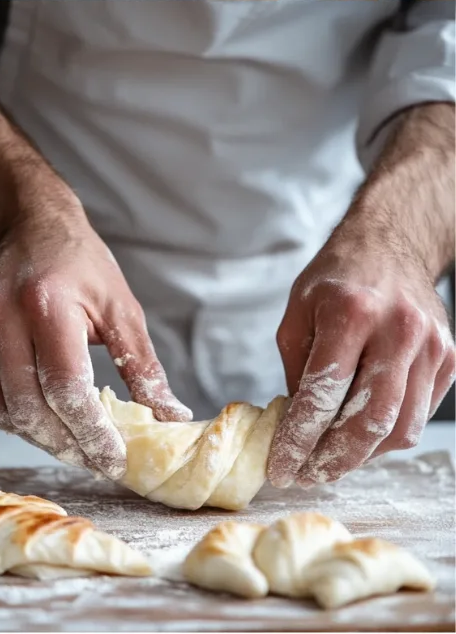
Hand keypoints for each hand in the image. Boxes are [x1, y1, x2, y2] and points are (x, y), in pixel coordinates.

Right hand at [0, 186, 191, 477]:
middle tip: (98, 459)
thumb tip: (170, 417)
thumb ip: (143, 367)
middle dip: (68, 445)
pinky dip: (19, 415)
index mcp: (45, 304)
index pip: (65, 390)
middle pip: (30, 409)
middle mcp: (1, 316)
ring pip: (4, 411)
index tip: (115, 460)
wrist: (24, 222)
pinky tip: (46, 413)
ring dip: (41, 438)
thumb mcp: (121, 306)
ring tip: (75, 443)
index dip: (92, 434)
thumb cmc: (76, 260)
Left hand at [267, 237, 455, 487]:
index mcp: (352, 312)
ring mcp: (431, 348)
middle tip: (306, 476)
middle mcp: (398, 331)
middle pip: (369, 419)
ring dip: (362, 455)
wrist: (392, 245)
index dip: (300, 436)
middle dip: (334, 458)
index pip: (324, 391)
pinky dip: (386, 436)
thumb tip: (295, 422)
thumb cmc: (337, 277)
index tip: (282, 465)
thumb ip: (296, 364)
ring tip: (329, 463)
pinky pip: (417, 415)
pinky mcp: (449, 361)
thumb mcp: (299, 308)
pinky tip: (359, 439)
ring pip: (400, 427)